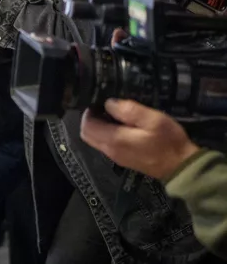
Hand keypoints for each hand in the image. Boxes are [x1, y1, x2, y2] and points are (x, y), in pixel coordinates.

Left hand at [80, 99, 199, 180]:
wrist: (181, 167)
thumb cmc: (168, 141)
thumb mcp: (152, 119)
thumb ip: (128, 110)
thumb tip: (108, 103)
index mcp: (114, 140)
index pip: (86, 126)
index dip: (88, 112)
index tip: (97, 101)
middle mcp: (109, 150)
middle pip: (87, 134)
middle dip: (90, 119)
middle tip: (103, 107)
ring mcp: (116, 157)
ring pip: (95, 140)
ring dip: (98, 127)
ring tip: (113, 114)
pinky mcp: (123, 159)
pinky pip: (105, 145)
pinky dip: (106, 134)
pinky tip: (121, 126)